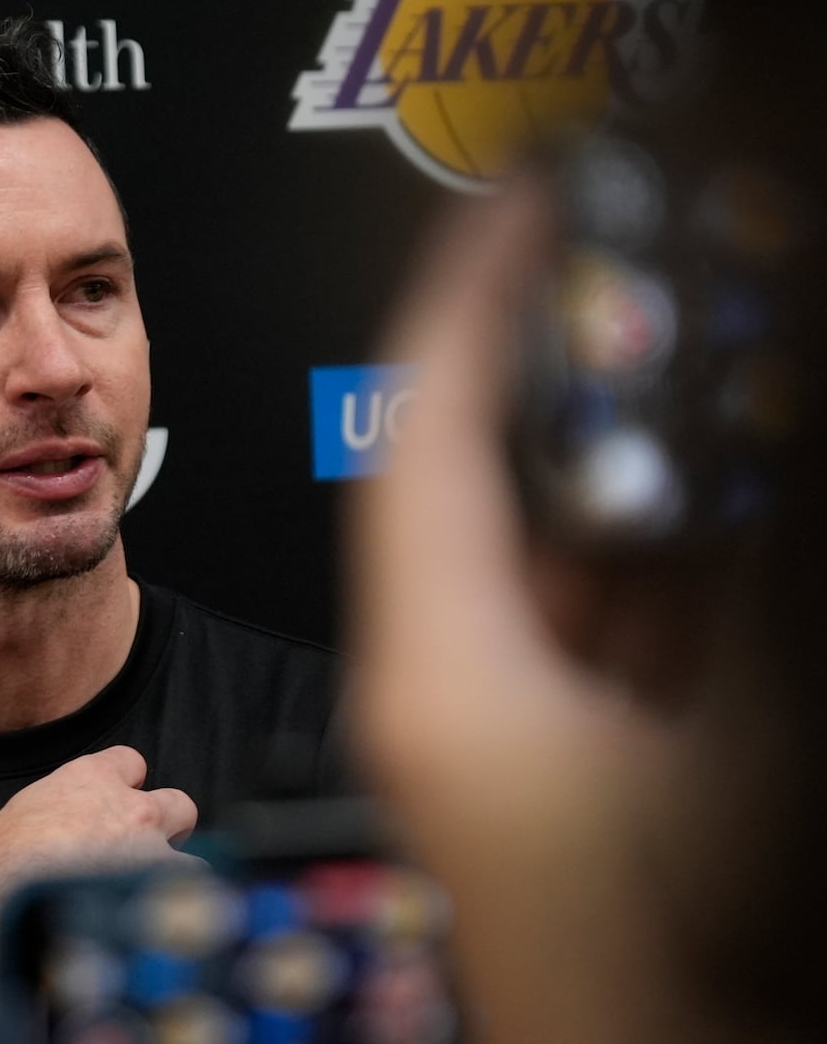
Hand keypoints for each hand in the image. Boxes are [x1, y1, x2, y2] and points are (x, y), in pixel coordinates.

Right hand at [0, 746, 196, 1040]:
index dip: (126, 781)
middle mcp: (132, 810)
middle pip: (179, 802)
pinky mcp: (168, 890)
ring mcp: (155, 850)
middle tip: (146, 851)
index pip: (129, 761)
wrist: (26, 904)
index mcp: (89, 782)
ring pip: (195, 856)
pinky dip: (185, 913)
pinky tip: (167, 926)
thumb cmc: (3, 864)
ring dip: (180, 877)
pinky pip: (196, 899)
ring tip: (158, 901)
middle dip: (170, 826)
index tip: (116, 800)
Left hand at [347, 179, 825, 1042]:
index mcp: (440, 677)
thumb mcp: (739, 746)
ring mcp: (489, 733)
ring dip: (617, 474)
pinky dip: (636, 565)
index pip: (425, 436)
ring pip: (541, 555)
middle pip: (483, 488)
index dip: (470, 302)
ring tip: (677, 385)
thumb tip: (751, 456)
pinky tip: (696, 526)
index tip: (514, 209)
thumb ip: (748, 582)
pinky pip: (575, 625)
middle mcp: (441, 694)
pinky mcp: (542, 766)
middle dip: (568, 385)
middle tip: (626, 291)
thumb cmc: (668, 974)